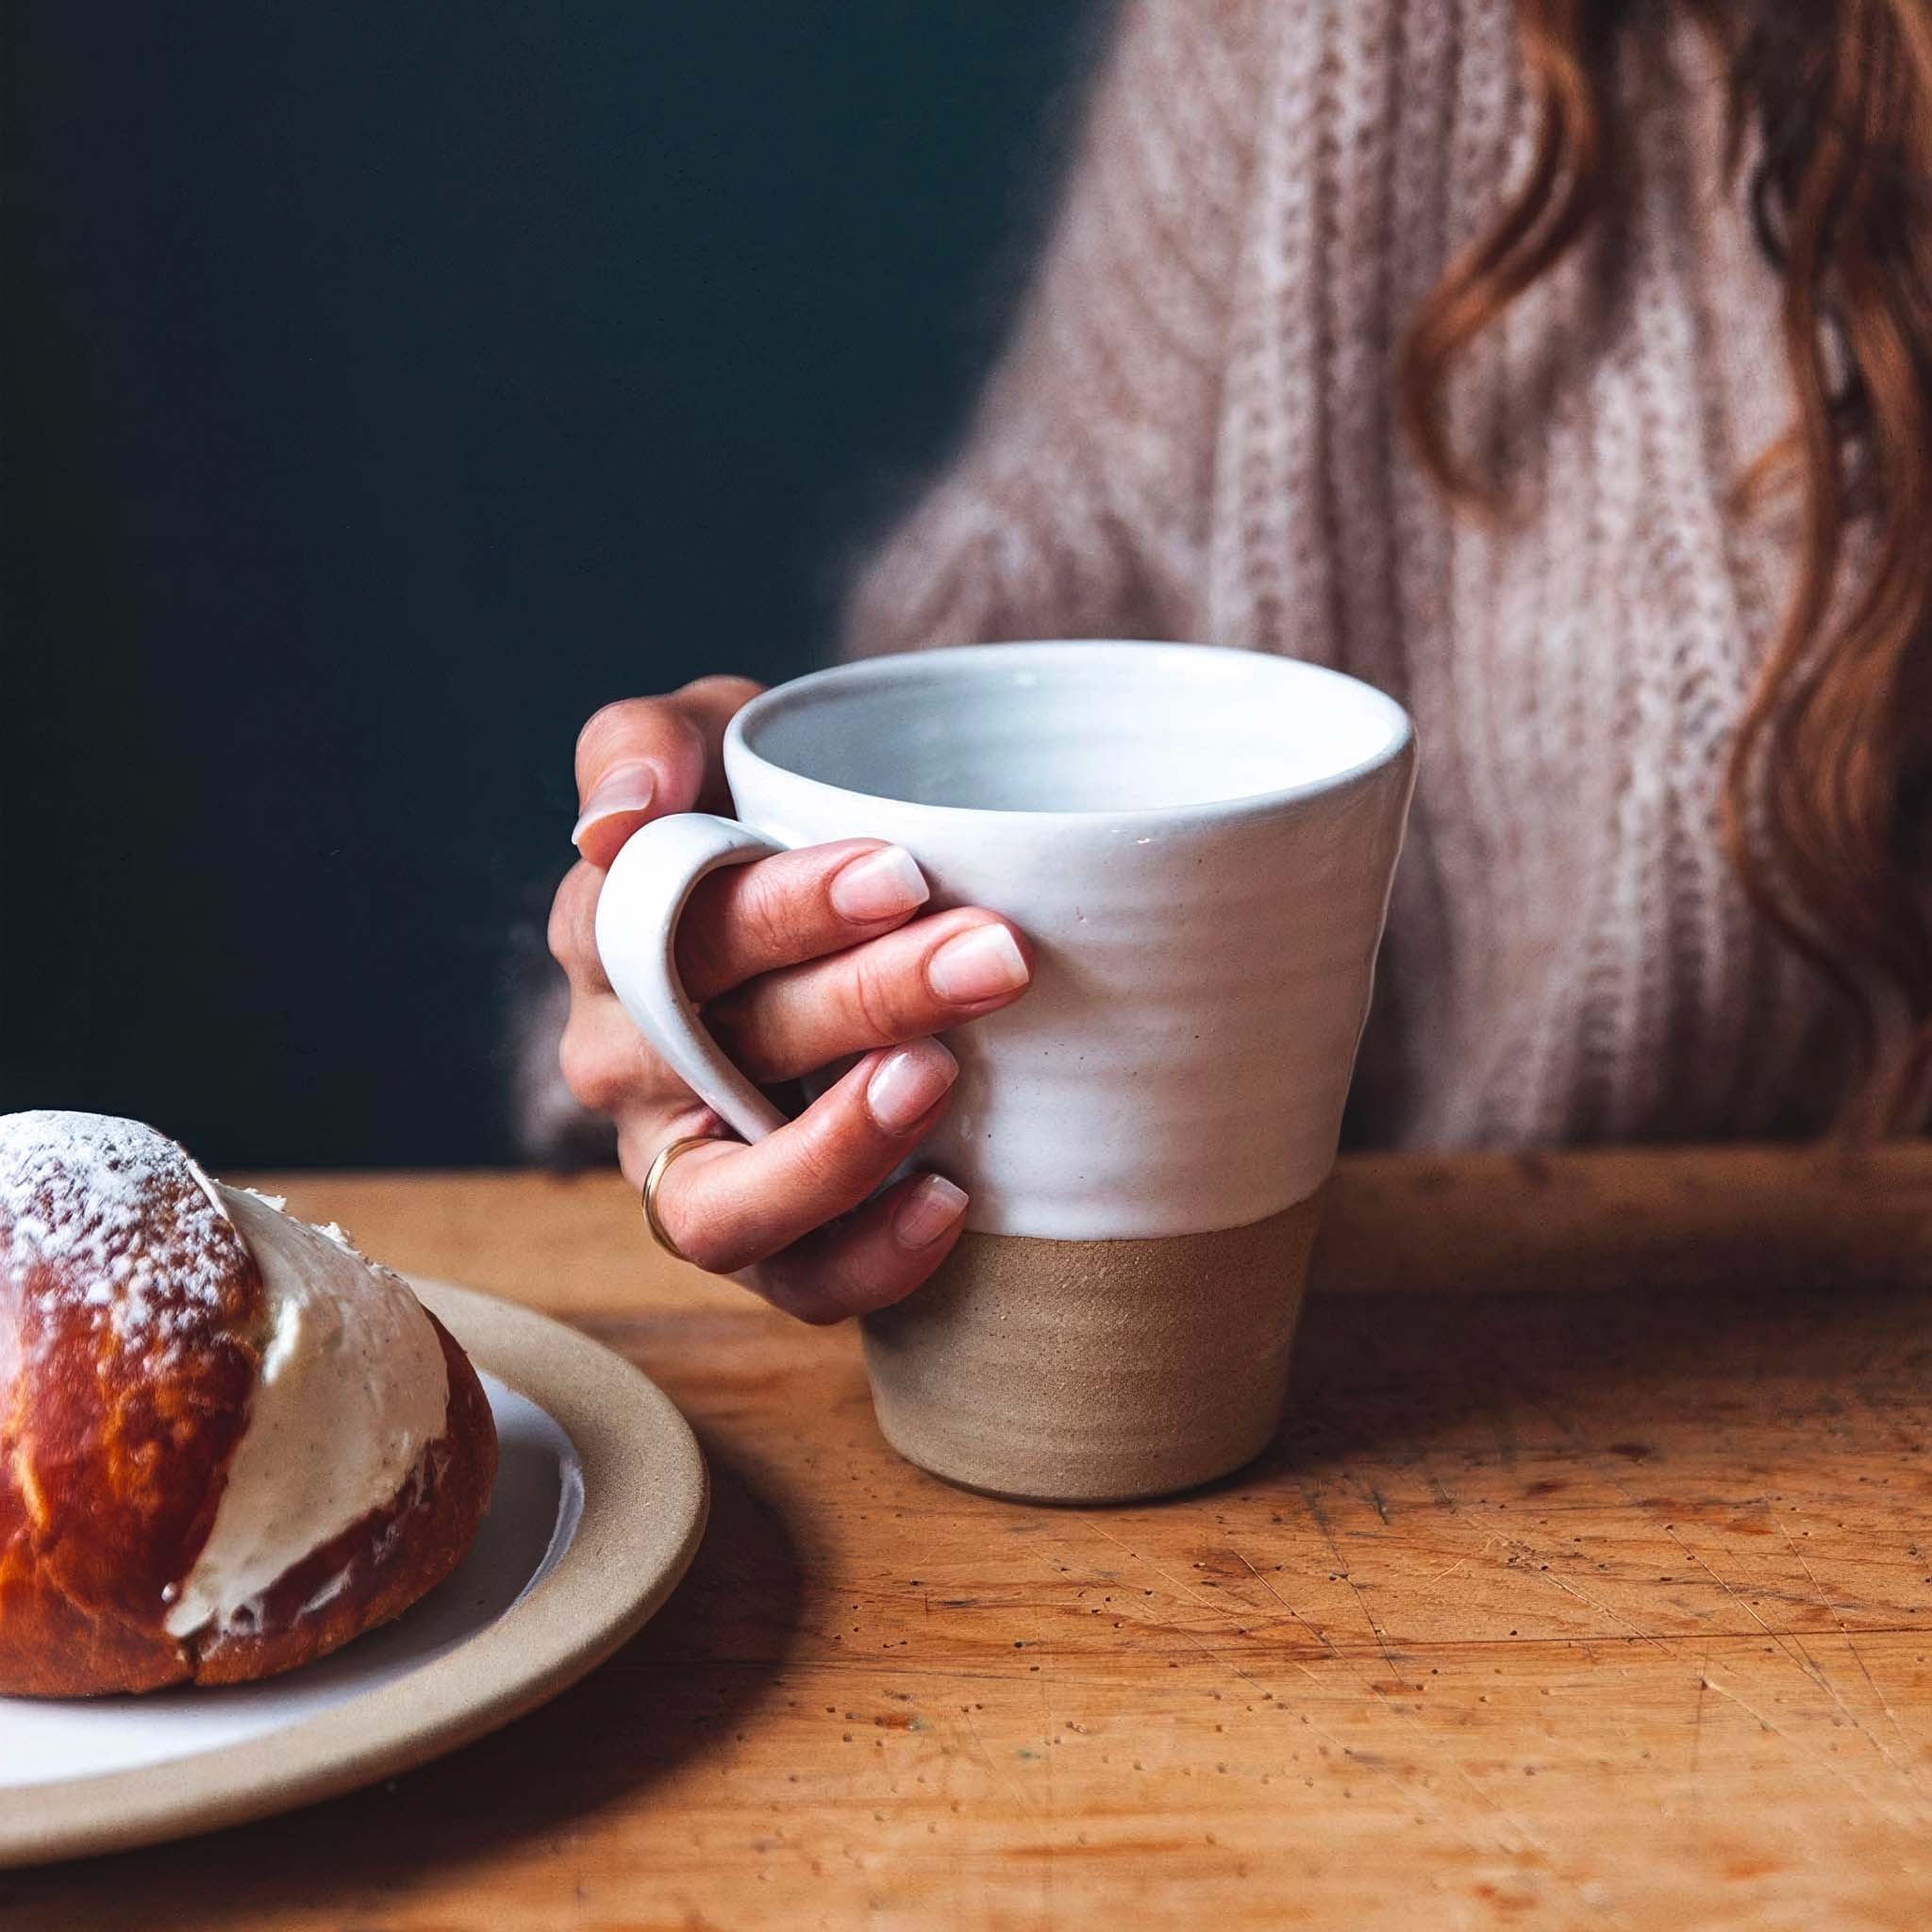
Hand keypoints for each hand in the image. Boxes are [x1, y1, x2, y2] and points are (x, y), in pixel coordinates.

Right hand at [549, 677, 1032, 1322]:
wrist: (837, 915)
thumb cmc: (766, 816)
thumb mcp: (711, 742)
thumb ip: (646, 744)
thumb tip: (616, 823)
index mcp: (602, 937)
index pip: (668, 929)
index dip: (780, 910)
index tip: (902, 872)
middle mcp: (623, 1064)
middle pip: (721, 1049)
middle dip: (864, 998)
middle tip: (994, 955)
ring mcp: (681, 1165)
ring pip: (728, 1198)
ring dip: (840, 1147)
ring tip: (941, 1077)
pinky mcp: (757, 1245)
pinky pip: (795, 1282)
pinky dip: (868, 1258)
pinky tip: (951, 1199)